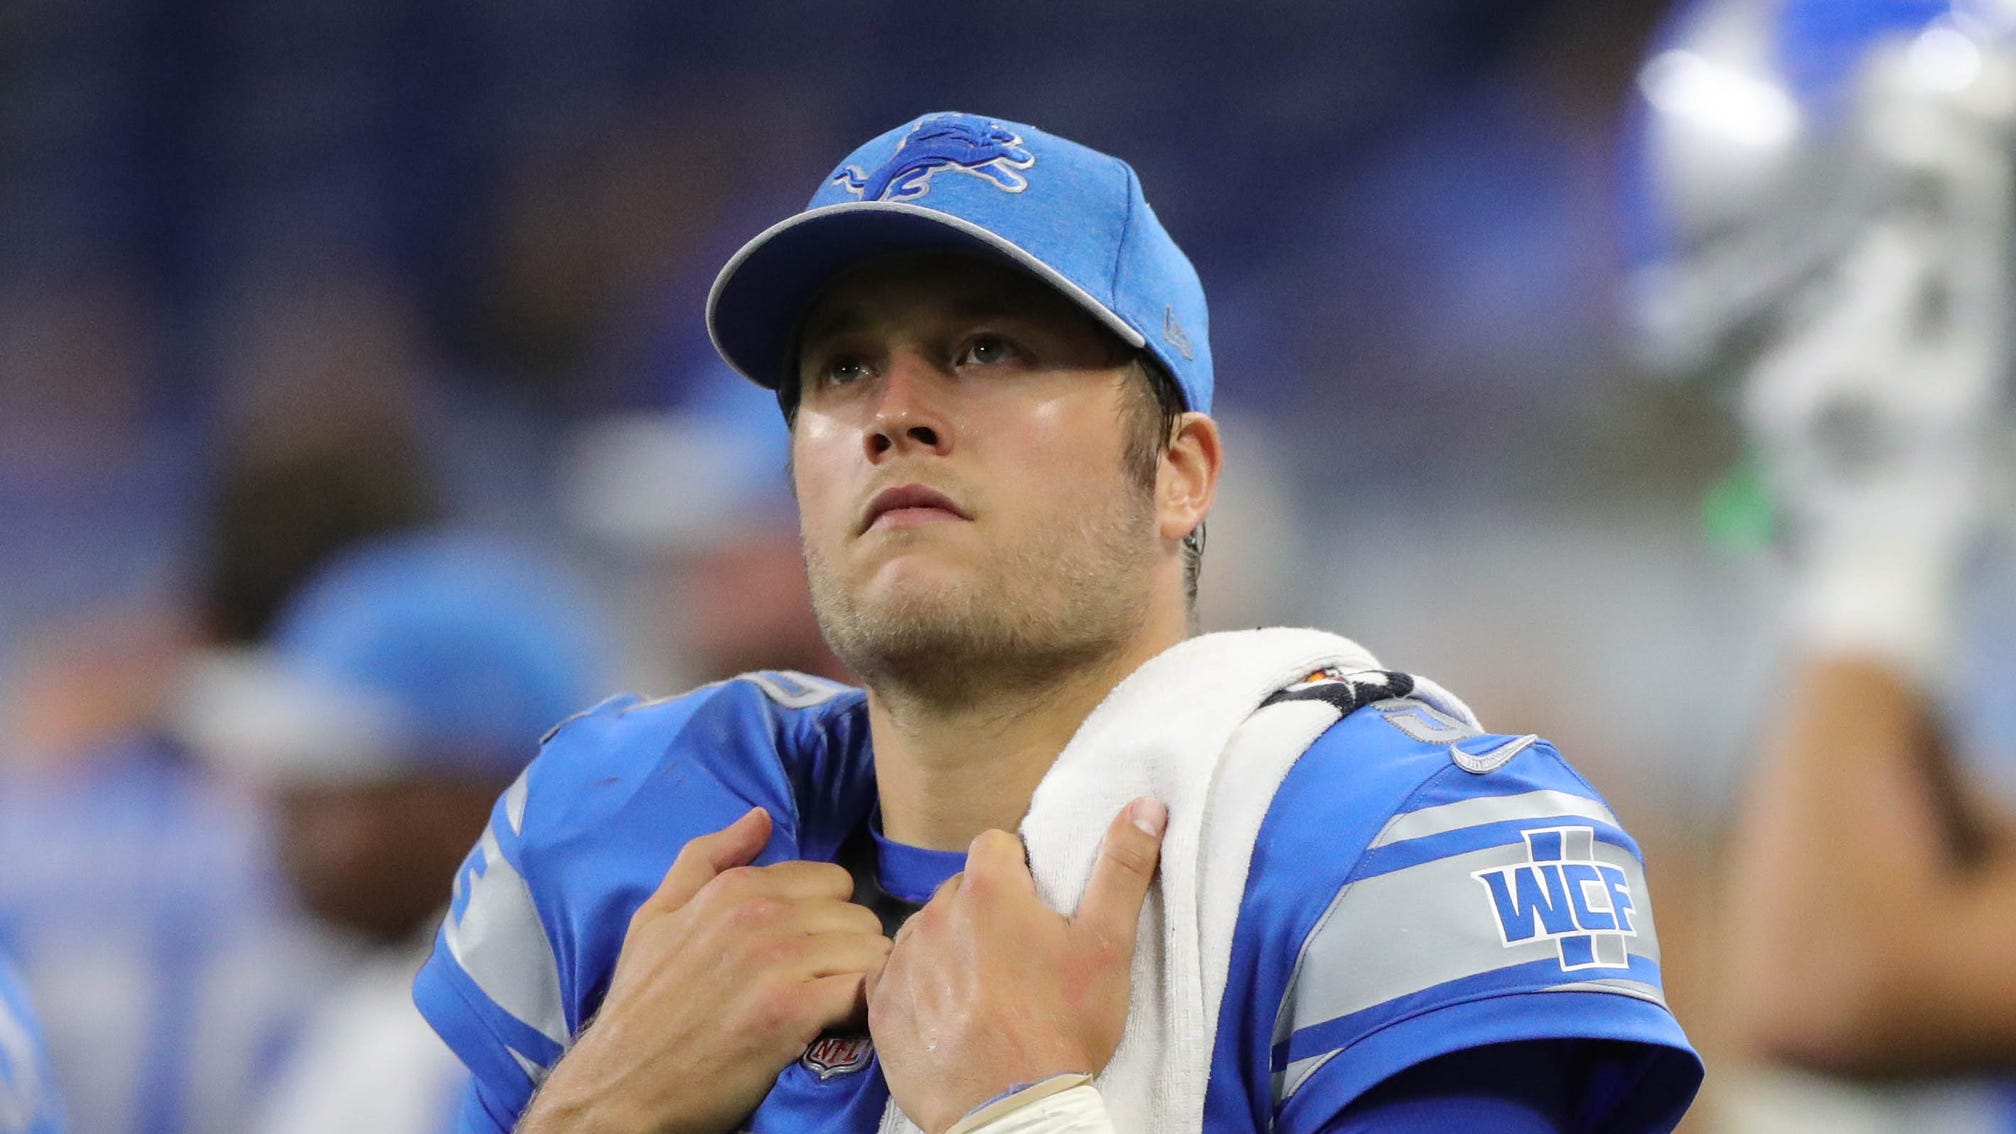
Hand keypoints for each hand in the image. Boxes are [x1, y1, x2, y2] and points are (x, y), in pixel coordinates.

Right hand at [521, 808, 890, 1133]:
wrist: (621, 1084)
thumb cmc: (642, 1005)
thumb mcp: (656, 916)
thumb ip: (709, 858)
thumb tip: (761, 817)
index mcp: (734, 887)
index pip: (830, 880)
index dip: (825, 918)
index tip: (809, 951)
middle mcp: (760, 914)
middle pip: (857, 914)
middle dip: (847, 948)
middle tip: (821, 983)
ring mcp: (777, 961)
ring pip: (869, 948)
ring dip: (860, 979)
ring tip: (831, 1005)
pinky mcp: (792, 1011)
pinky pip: (865, 989)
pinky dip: (863, 1007)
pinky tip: (839, 1023)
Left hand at [867, 798, 1166, 1133]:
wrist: (1012, 1112)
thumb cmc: (1063, 1027)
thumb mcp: (1107, 947)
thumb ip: (1123, 868)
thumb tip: (1146, 804)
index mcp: (987, 891)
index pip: (995, 846)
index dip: (1019, 873)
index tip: (1038, 911)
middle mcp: (934, 914)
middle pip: (960, 890)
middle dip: (985, 911)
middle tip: (1017, 959)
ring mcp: (901, 960)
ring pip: (927, 930)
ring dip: (949, 947)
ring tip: (983, 992)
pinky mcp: (880, 1005)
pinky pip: (894, 974)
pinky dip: (916, 986)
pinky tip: (946, 1014)